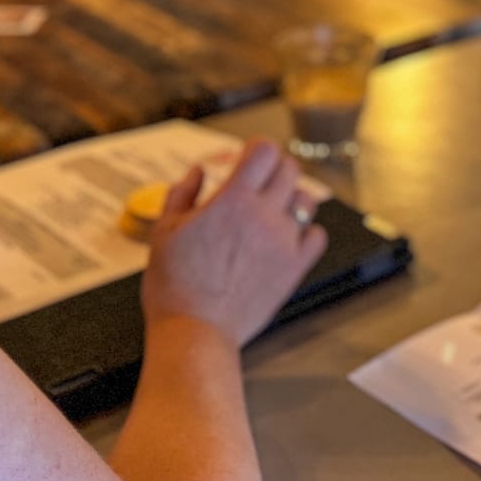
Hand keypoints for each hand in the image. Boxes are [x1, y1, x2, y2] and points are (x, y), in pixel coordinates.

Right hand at [141, 139, 326, 347]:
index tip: (246, 158)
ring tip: (273, 209)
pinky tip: (289, 237)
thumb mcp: (164, 231)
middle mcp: (264, 215)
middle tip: (259, 181)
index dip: (256, 149)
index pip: (264, 150)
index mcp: (233, 199)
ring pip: (307, 200)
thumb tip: (199, 172)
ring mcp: (284, 241)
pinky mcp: (294, 268)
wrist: (194, 332)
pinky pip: (317, 236)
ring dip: (292, 197)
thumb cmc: (174, 285)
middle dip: (274, 168)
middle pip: (289, 168)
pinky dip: (307, 231)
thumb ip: (182, 194)